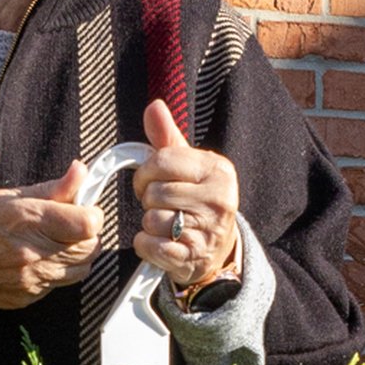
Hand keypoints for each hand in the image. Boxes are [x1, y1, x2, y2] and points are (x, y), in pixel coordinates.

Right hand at [0, 160, 101, 338]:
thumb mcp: (7, 198)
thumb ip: (50, 188)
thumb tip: (80, 172)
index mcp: (28, 220)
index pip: (88, 223)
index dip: (92, 213)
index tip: (82, 208)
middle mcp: (33, 253)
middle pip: (91, 247)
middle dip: (87, 233)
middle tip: (71, 223)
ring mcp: (33, 280)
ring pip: (83, 268)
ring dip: (78, 254)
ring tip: (57, 242)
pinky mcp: (31, 297)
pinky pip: (62, 283)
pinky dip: (60, 270)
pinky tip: (39, 259)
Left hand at [132, 100, 240, 295]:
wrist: (217, 251)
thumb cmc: (196, 202)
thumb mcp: (188, 167)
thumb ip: (168, 138)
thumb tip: (154, 107)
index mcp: (217, 170)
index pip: (161, 161)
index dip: (145, 173)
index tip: (150, 181)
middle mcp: (218, 199)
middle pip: (153, 192)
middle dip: (148, 200)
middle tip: (161, 206)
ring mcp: (208, 230)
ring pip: (150, 219)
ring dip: (149, 224)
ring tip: (167, 225)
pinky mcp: (192, 257)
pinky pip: (149, 245)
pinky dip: (146, 245)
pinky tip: (160, 243)